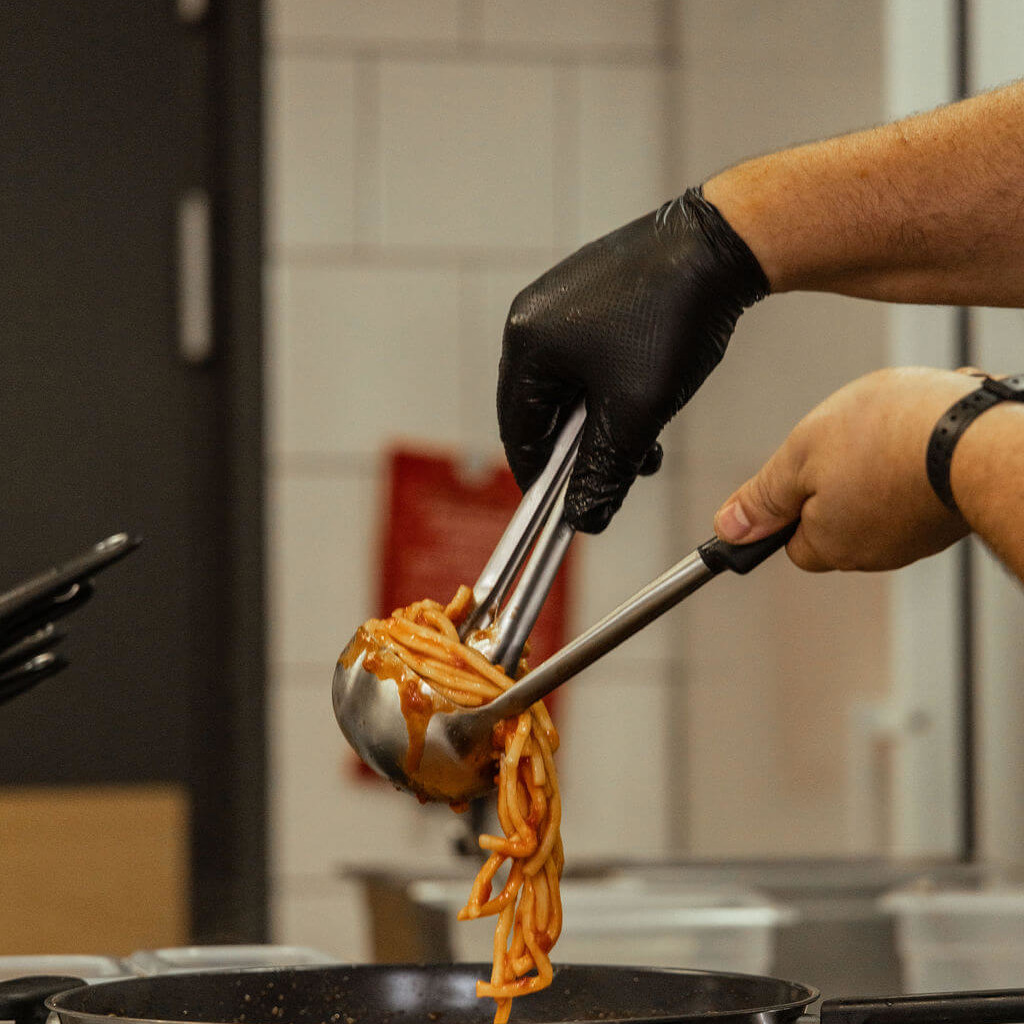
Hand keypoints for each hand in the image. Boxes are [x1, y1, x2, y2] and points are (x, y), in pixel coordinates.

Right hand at [498, 188, 768, 532]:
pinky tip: (648, 396)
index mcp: (526, 344)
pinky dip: (613, 389)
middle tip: (622, 471)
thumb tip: (584, 519)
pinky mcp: (590, 293)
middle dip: (583, 449)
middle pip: (544, 411)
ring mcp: (560, 301)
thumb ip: (604, 471)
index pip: (519, 432)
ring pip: (571, 388)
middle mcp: (532, 318)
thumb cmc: (672, 319)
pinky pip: (588, 358)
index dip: (542, 478)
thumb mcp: (635, 411)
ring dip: (603, 422)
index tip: (567, 506)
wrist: (722, 244)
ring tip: (646, 438)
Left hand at [713, 367, 978, 571]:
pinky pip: (916, 488)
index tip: (798, 474)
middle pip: (835, 519)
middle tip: (847, 442)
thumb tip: (728, 528)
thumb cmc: (893, 436)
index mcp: (831, 544)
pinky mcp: (949, 516)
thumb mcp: (801, 455)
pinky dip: (914, 462)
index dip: (789, 504)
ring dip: (877, 466)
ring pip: (877, 500)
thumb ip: (763, 496)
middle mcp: (876, 552)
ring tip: (889, 432)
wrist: (981, 431)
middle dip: (835, 480)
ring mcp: (918, 537)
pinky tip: (921, 435)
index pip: (792, 541)